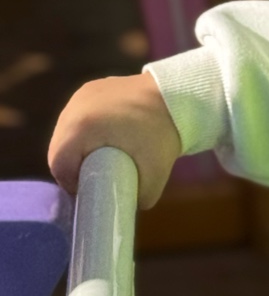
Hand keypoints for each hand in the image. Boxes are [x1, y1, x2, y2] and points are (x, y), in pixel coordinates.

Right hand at [49, 72, 182, 208]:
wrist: (181, 94)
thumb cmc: (164, 132)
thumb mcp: (154, 175)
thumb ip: (139, 198)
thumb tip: (127, 207)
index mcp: (82, 127)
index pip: (60, 166)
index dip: (72, 184)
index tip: (92, 189)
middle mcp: (75, 107)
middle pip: (60, 148)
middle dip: (74, 167)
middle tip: (97, 177)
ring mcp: (82, 95)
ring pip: (67, 131)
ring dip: (78, 147)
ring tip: (101, 157)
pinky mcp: (92, 88)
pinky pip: (79, 116)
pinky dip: (87, 129)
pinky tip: (104, 137)